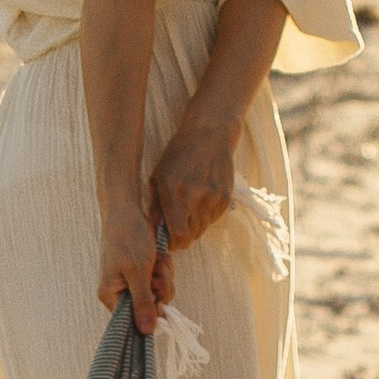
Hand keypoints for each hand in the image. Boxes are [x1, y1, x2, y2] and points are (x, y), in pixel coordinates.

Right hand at [96, 196, 170, 335]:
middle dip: (160, 288)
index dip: (151, 312)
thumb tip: (146, 332)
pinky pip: (161, 279)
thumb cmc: (128, 238)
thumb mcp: (138, 271)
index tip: (159, 297)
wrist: (127, 210)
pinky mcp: (143, 272)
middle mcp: (120, 292)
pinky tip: (159, 255)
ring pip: (160, 292)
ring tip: (157, 259)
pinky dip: (163, 267)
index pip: (133, 321)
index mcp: (111, 296)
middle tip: (158, 273)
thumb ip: (143, 302)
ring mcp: (133, 282)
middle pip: (151, 307)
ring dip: (164, 275)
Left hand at [149, 102, 238, 254]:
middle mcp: (196, 198)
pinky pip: (213, 218)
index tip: (169, 239)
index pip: (179, 235)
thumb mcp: (158, 176)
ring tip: (187, 209)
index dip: (173, 243)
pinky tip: (200, 199)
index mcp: (175, 193)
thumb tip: (154, 230)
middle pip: (192, 236)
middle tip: (176, 227)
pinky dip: (205, 215)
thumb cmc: (179, 155)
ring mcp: (214, 198)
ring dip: (194, 226)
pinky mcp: (225, 197)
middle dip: (183, 236)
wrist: (209, 135)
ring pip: (203, 228)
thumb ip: (155, 206)